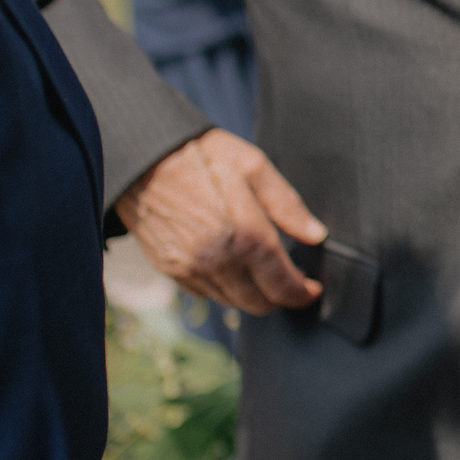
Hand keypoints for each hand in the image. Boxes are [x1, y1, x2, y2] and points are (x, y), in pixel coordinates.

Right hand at [114, 129, 323, 313]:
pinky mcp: (171, 270)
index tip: (312, 289)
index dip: (302, 293)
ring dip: (254, 296)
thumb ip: (288, 206)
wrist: (143, 159)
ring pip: (233, 302)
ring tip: (264, 277)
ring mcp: (191, 268)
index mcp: (246, 235)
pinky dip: (225, 289)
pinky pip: (207, 294)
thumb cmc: (201, 156)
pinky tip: (233, 269)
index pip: (282, 284)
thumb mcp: (254, 167)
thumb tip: (315, 235)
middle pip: (259, 303)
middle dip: (281, 298)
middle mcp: (218, 260)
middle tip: (292, 284)